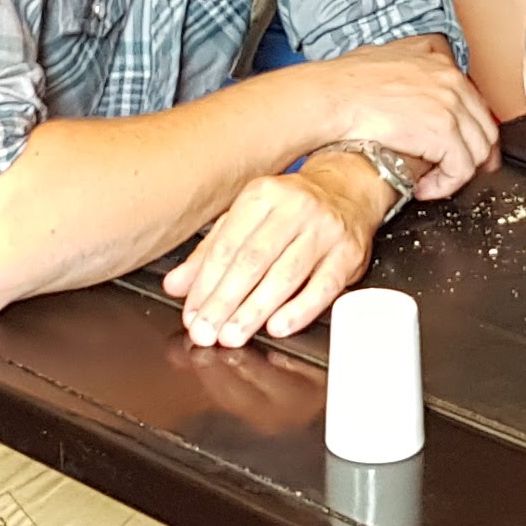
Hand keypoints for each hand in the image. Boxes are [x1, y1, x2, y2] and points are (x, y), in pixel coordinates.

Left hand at [165, 159, 377, 345]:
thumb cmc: (292, 209)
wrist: (350, 190)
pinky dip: (299, 309)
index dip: (205, 284)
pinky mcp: (349, 253)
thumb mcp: (247, 218)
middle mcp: (294, 208)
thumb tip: (176, 285)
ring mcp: (324, 230)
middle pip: (252, 260)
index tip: (192, 314)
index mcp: (262, 195)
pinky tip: (278, 326)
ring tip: (233, 334)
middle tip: (206, 331)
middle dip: (225, 301)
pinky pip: (324, 286)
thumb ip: (211, 251)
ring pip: (284, 274)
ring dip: (254, 310)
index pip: (226, 245)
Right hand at [309, 39, 500, 197]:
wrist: (331, 97)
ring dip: (455, 174)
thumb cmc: (345, 82)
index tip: (468, 150)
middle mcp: (452, 82)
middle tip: (455, 174)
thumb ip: (411, 63)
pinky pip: (460, 169)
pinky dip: (445, 186)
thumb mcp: (387, 56)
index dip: (473, 133)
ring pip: (476, 152)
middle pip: (484, 128)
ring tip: (431, 183)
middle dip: (474, 157)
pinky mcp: (442, 132)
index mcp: (441, 65)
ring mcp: (450, 106)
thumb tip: (412, 80)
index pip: (475, 104)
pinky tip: (424, 189)